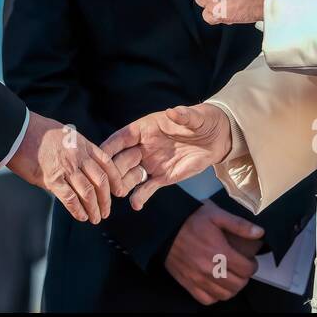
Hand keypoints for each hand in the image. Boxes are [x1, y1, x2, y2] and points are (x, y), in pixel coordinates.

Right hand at [6, 111, 143, 222]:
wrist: (17, 131)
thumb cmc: (36, 132)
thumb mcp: (63, 135)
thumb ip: (74, 151)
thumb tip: (78, 169)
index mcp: (82, 144)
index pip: (107, 164)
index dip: (115, 180)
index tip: (119, 192)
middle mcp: (78, 156)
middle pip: (100, 181)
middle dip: (106, 199)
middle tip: (106, 211)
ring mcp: (66, 167)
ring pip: (88, 192)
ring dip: (94, 208)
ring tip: (95, 218)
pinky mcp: (52, 178)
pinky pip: (70, 198)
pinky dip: (78, 210)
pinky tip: (81, 216)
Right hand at [101, 104, 231, 210]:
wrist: (217, 139)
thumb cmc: (204, 121)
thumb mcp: (196, 117)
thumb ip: (184, 116)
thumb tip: (173, 111)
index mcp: (146, 128)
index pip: (123, 137)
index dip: (111, 145)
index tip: (99, 155)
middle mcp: (143, 146)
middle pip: (121, 158)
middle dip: (112, 169)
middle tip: (105, 180)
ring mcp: (151, 163)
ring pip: (130, 175)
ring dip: (122, 184)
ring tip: (118, 193)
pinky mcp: (161, 177)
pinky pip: (146, 188)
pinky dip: (140, 196)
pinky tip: (136, 204)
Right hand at [164, 200, 264, 304]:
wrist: (165, 226)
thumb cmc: (191, 219)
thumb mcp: (216, 215)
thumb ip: (239, 224)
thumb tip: (260, 232)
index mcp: (219, 252)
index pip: (246, 269)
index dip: (252, 266)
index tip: (250, 261)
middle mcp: (210, 269)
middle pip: (238, 284)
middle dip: (244, 277)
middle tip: (241, 269)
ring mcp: (198, 279)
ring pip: (224, 295)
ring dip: (232, 288)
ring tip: (231, 278)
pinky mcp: (188, 283)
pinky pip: (207, 299)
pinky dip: (215, 296)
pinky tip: (216, 285)